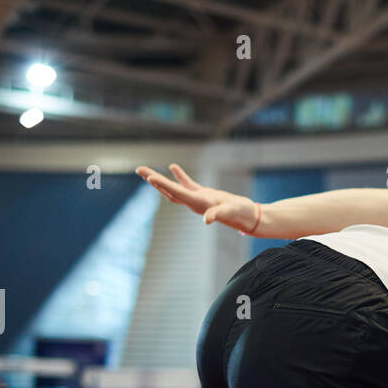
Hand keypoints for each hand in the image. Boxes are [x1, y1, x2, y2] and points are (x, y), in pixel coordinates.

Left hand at [136, 164, 260, 233]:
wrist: (249, 218)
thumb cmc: (241, 214)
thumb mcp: (231, 212)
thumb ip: (218, 214)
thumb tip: (206, 220)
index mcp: (198, 204)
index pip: (176, 193)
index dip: (163, 185)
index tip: (149, 177)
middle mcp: (194, 203)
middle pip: (169, 191)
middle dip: (153, 180)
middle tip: (139, 169)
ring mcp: (198, 199)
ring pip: (174, 188)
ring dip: (160, 180)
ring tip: (146, 172)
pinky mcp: (205, 195)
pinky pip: (188, 184)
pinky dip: (180, 176)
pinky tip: (173, 167)